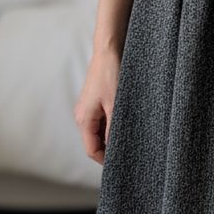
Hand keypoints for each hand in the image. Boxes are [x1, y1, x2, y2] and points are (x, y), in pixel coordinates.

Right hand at [73, 48, 119, 163]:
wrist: (109, 50)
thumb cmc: (111, 74)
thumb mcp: (116, 105)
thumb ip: (114, 129)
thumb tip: (116, 150)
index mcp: (83, 119)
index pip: (92, 150)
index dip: (106, 160)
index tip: (124, 163)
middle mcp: (82, 116)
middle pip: (94, 142)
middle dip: (110, 148)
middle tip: (130, 151)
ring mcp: (87, 108)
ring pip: (99, 132)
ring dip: (112, 136)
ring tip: (130, 136)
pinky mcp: (94, 101)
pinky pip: (102, 120)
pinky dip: (112, 125)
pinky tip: (126, 122)